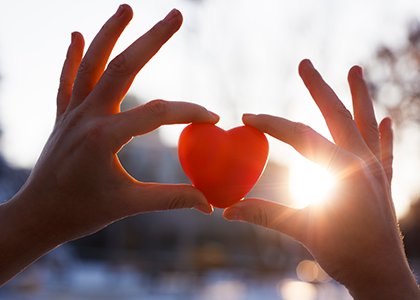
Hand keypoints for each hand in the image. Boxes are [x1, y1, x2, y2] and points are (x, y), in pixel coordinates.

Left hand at [0, 5, 217, 284]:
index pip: (156, 113)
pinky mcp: (64, 116)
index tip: (212, 117)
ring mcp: (72, 113)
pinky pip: (67, 79)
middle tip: (176, 14)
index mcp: (105, 138)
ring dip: (109, 33)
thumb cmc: (83, 213)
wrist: (37, 216)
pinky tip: (75, 34)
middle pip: (123, 67)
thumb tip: (209, 204)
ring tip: (127, 8)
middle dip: (152, 39)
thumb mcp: (130, 205)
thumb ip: (172, 199)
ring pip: (91, 63)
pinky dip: (72, 56)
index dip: (188, 112)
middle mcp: (87, 116)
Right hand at [224, 60, 419, 298]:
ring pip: (365, 123)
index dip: (271, 125)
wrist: (382, 277)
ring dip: (359, 96)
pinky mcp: (383, 181)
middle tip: (305, 64)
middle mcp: (362, 162)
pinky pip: (385, 150)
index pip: (301, 136)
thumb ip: (265, 214)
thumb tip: (227, 211)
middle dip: (318, 88)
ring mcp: (376, 169)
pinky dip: (384, 133)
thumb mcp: (302, 231)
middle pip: (336, 115)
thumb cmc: (345, 255)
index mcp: (341, 170)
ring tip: (355, 69)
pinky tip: (386, 118)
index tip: (248, 117)